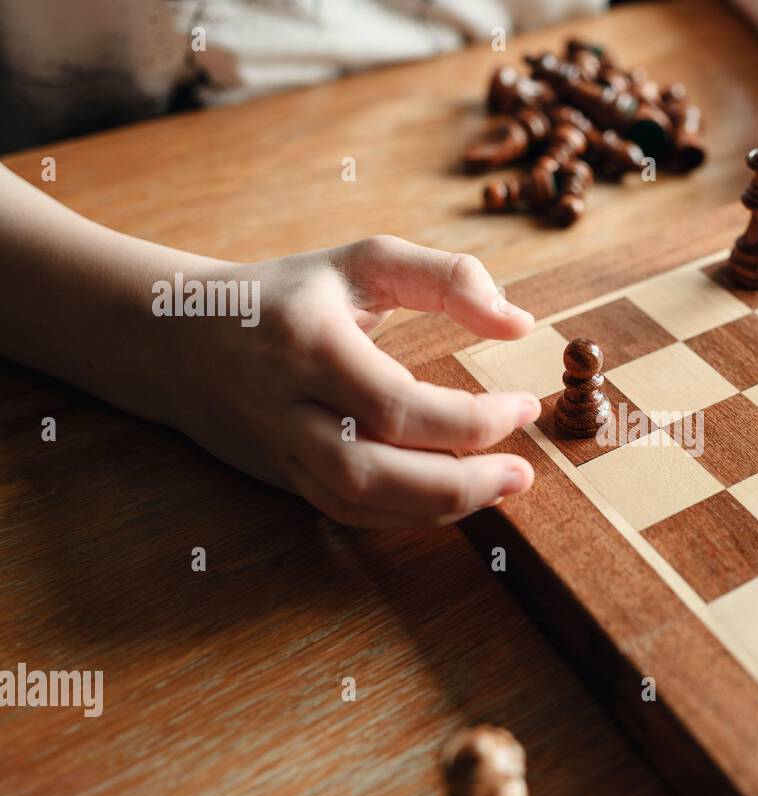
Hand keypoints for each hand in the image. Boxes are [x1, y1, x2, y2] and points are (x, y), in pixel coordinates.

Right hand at [169, 236, 540, 528]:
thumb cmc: (288, 295)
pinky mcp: (283, 478)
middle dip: (458, 482)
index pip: (395, 404)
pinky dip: (406, 515)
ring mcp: (280, 450)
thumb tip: (519, 323)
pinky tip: (454, 500)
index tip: (525, 404)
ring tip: (500, 488)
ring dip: (438, 508)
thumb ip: (448, 278)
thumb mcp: (363, 262)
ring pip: (358, 501)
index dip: (470, 417)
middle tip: (523, 473)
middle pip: (372, 469)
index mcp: (308, 343)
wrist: (177, 337)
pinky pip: (348, 512)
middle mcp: (287, 405)